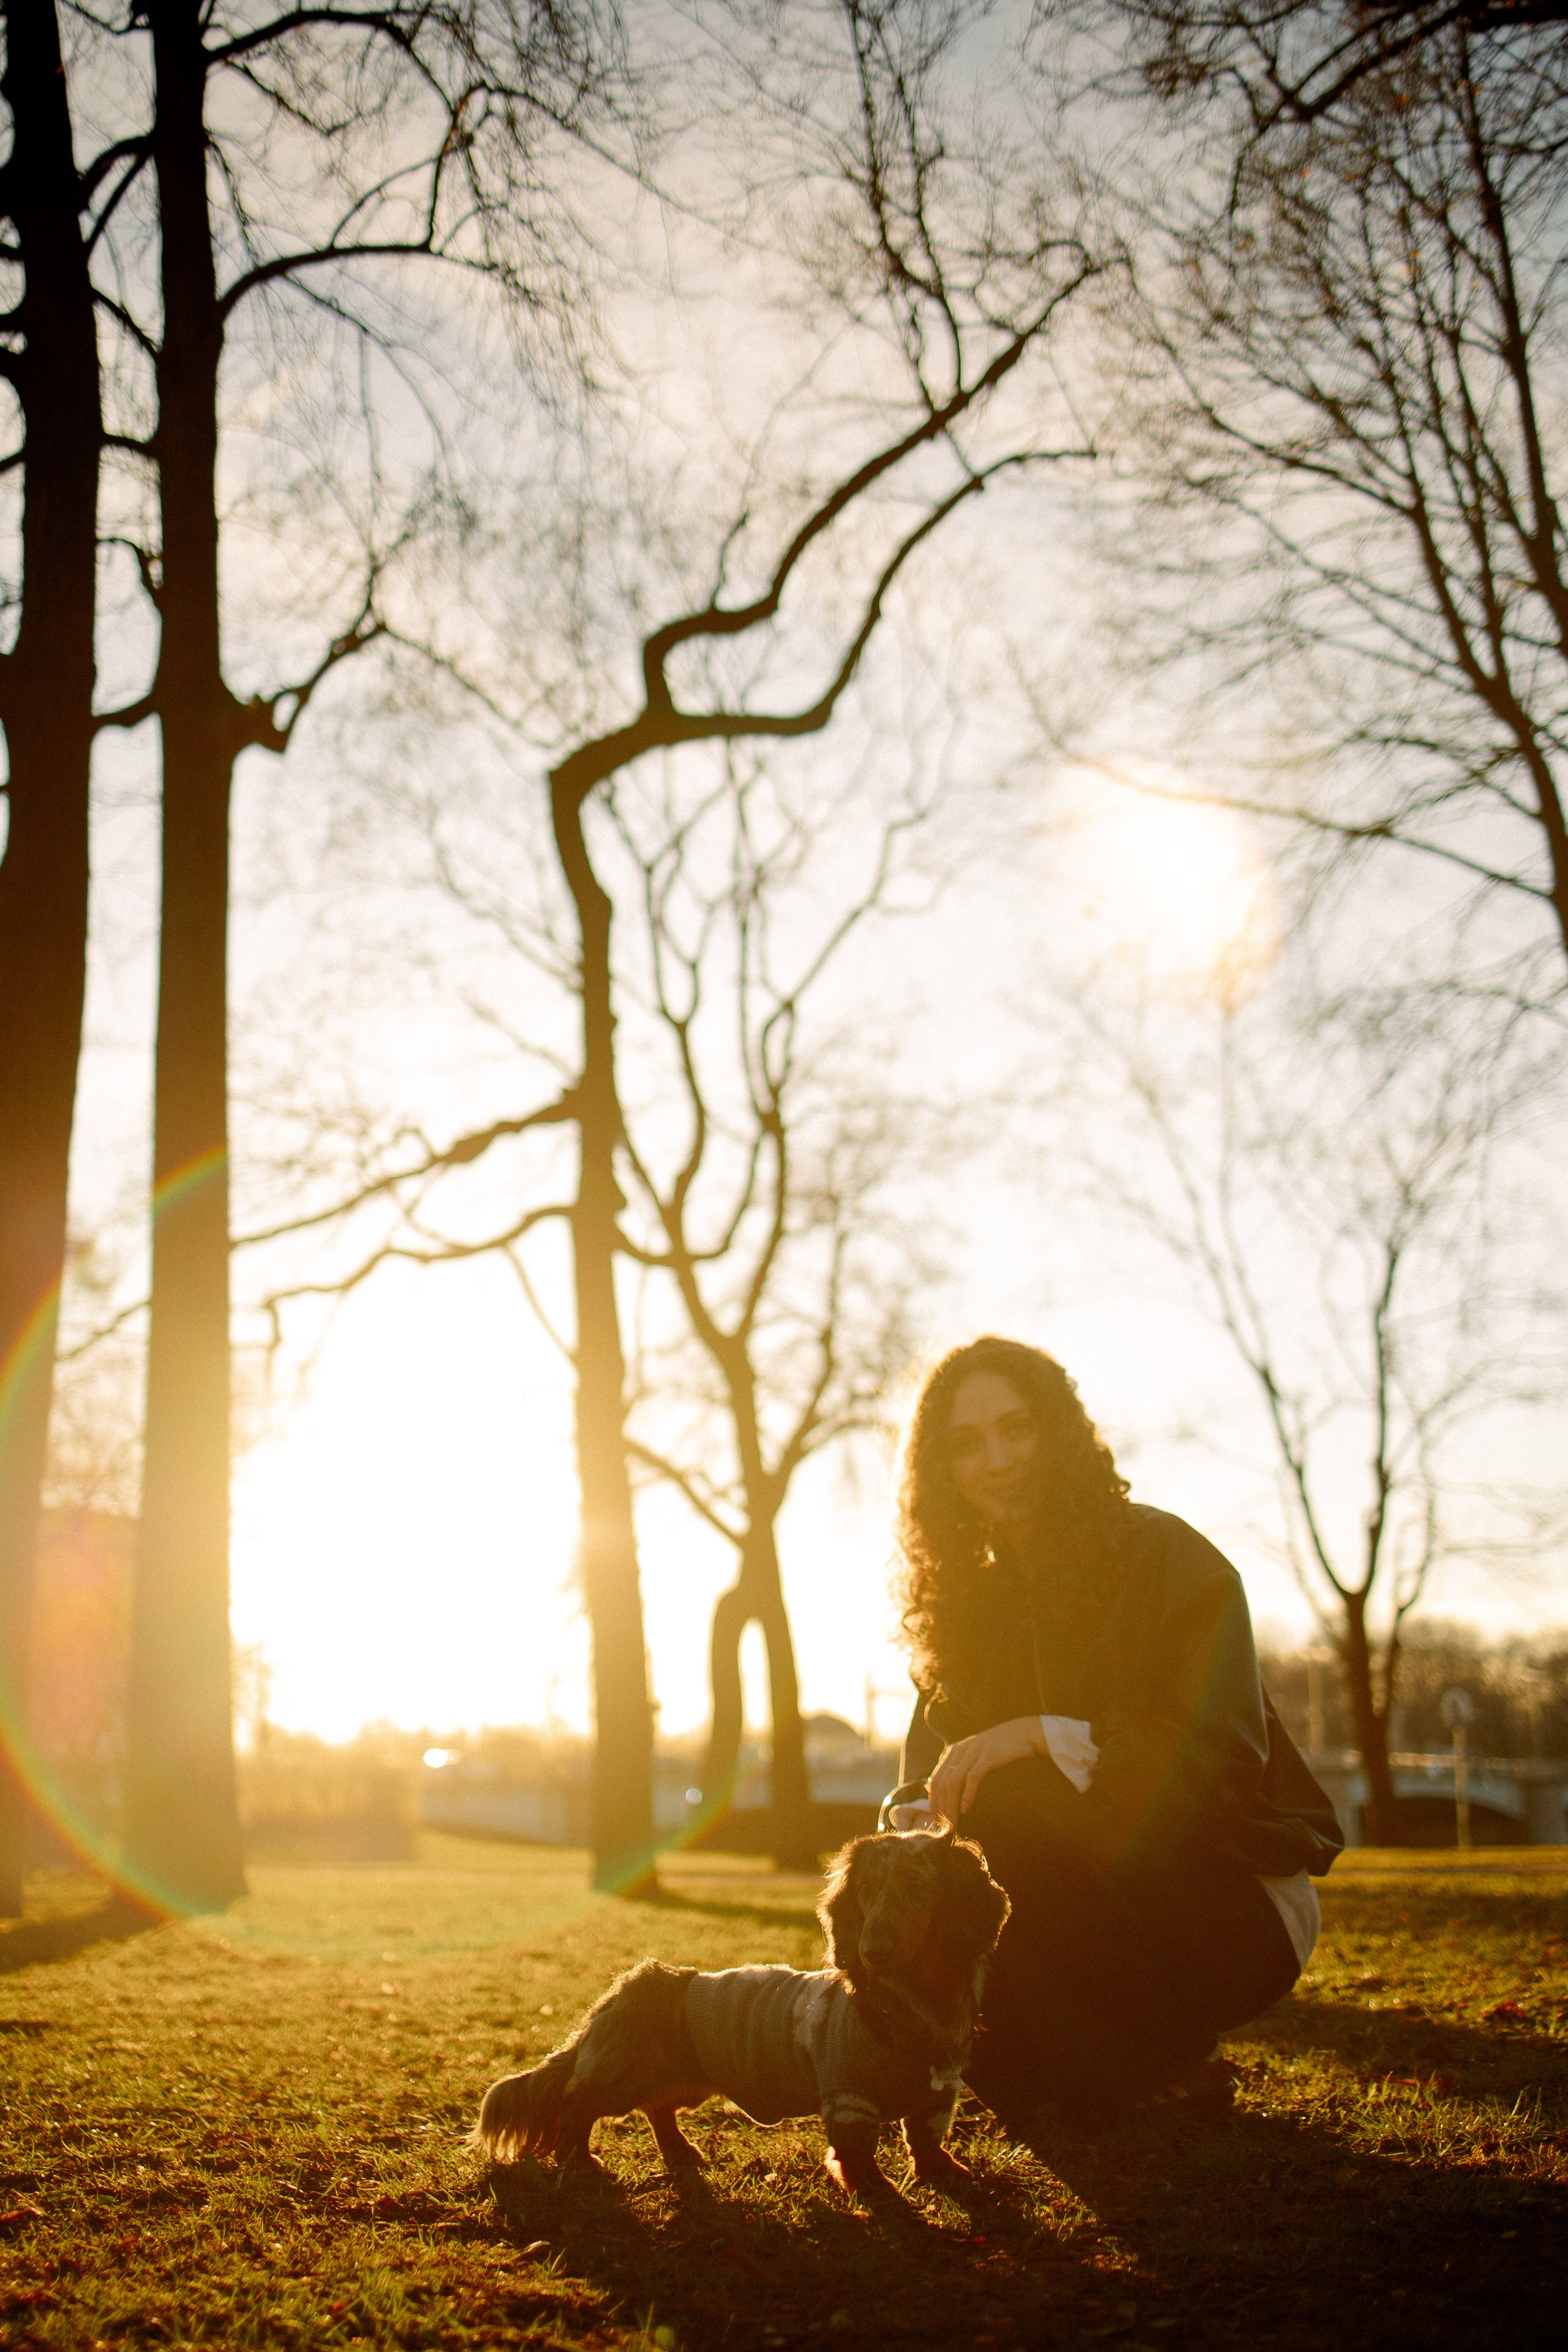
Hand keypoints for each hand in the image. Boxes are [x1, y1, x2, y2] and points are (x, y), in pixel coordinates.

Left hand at [927, 1716, 1044, 1823]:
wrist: (1022, 1734)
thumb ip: (962, 1767)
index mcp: (954, 1750)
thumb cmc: (999, 1750)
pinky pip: (972, 1777)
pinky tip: (965, 1808)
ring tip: (953, 1822)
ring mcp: (974, 1750)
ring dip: (951, 1804)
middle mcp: (960, 1749)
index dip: (934, 1799)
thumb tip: (951, 1793)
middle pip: (942, 1782)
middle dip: (941, 1806)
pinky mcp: (988, 1754)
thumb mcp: (976, 1755)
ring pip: (954, 1781)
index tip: (935, 1817)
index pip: (936, 1778)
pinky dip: (967, 1795)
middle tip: (943, 1825)